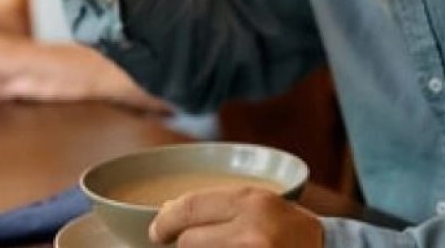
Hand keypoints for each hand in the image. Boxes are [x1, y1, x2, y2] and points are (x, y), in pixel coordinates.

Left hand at [149, 188, 323, 247]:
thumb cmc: (288, 229)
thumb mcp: (259, 204)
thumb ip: (219, 206)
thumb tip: (167, 212)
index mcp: (250, 201)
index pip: (190, 207)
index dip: (165, 221)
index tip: (157, 231)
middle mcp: (251, 231)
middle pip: (189, 241)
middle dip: (183, 246)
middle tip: (181, 246)